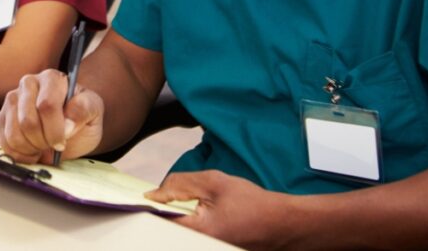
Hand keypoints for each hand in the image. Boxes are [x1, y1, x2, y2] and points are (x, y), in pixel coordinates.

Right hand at [0, 68, 103, 163]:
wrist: (71, 127)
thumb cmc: (82, 117)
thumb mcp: (94, 111)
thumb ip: (84, 110)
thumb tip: (66, 124)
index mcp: (52, 78)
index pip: (46, 105)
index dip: (55, 129)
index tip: (64, 140)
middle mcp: (29, 83)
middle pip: (27, 121)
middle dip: (43, 141)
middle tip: (54, 145)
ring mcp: (12, 100)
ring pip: (14, 133)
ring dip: (31, 148)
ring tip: (43, 147)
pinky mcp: (2, 117)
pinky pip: (4, 141)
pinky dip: (19, 154)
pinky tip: (32, 151)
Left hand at [146, 170, 298, 249]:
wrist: (281, 223)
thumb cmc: (252, 203)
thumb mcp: (215, 183)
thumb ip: (181, 184)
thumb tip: (154, 193)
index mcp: (197, 231)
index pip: (158, 219)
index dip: (150, 204)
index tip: (146, 194)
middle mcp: (197, 245)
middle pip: (166, 227)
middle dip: (165, 209)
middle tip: (173, 197)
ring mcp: (204, 247)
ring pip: (177, 229)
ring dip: (177, 215)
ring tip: (192, 205)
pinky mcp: (209, 246)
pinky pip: (188, 233)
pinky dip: (188, 221)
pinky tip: (200, 212)